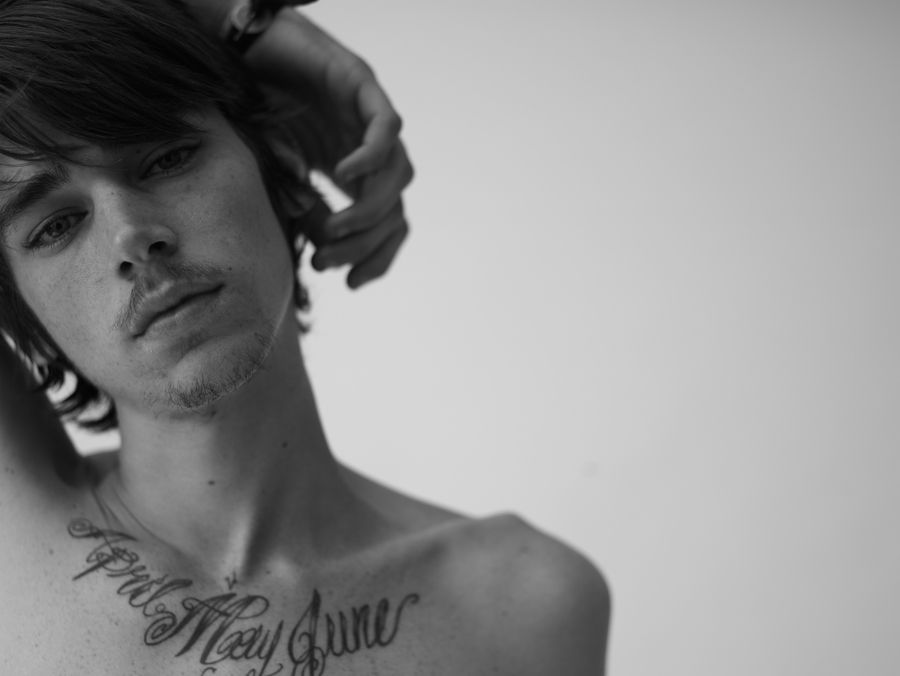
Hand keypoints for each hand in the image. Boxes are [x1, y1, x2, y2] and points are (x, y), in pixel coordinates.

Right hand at [247, 8, 413, 287]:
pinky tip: (345, 176)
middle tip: (329, 263)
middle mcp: (368, 149)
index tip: (351, 284)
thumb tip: (321, 249)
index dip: (376, 256)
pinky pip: (385, 127)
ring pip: (398, 177)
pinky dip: (372, 156)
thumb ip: (300, 204)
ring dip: (369, 213)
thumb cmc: (252, 106)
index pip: (386, 224)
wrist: (237, 44)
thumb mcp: (274, 170)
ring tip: (333, 230)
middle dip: (366, 244)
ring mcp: (368, 118)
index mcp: (352, 172)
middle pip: (394, 210)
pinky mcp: (361, 84)